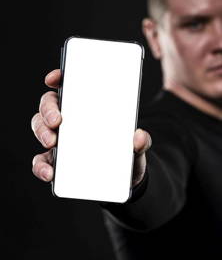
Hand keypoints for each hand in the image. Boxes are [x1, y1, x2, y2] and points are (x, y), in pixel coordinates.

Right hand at [31, 69, 151, 187]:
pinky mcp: (57, 163)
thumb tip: (139, 136)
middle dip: (48, 110)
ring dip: (42, 133)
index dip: (59, 79)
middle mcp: (70, 123)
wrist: (123, 180)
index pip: (69, 89)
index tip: (53, 79)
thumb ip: (141, 142)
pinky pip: (42, 161)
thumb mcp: (135, 147)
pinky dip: (41, 166)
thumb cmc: (125, 156)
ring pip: (41, 129)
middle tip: (57, 120)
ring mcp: (62, 142)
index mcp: (87, 111)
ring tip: (52, 142)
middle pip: (49, 107)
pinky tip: (49, 172)